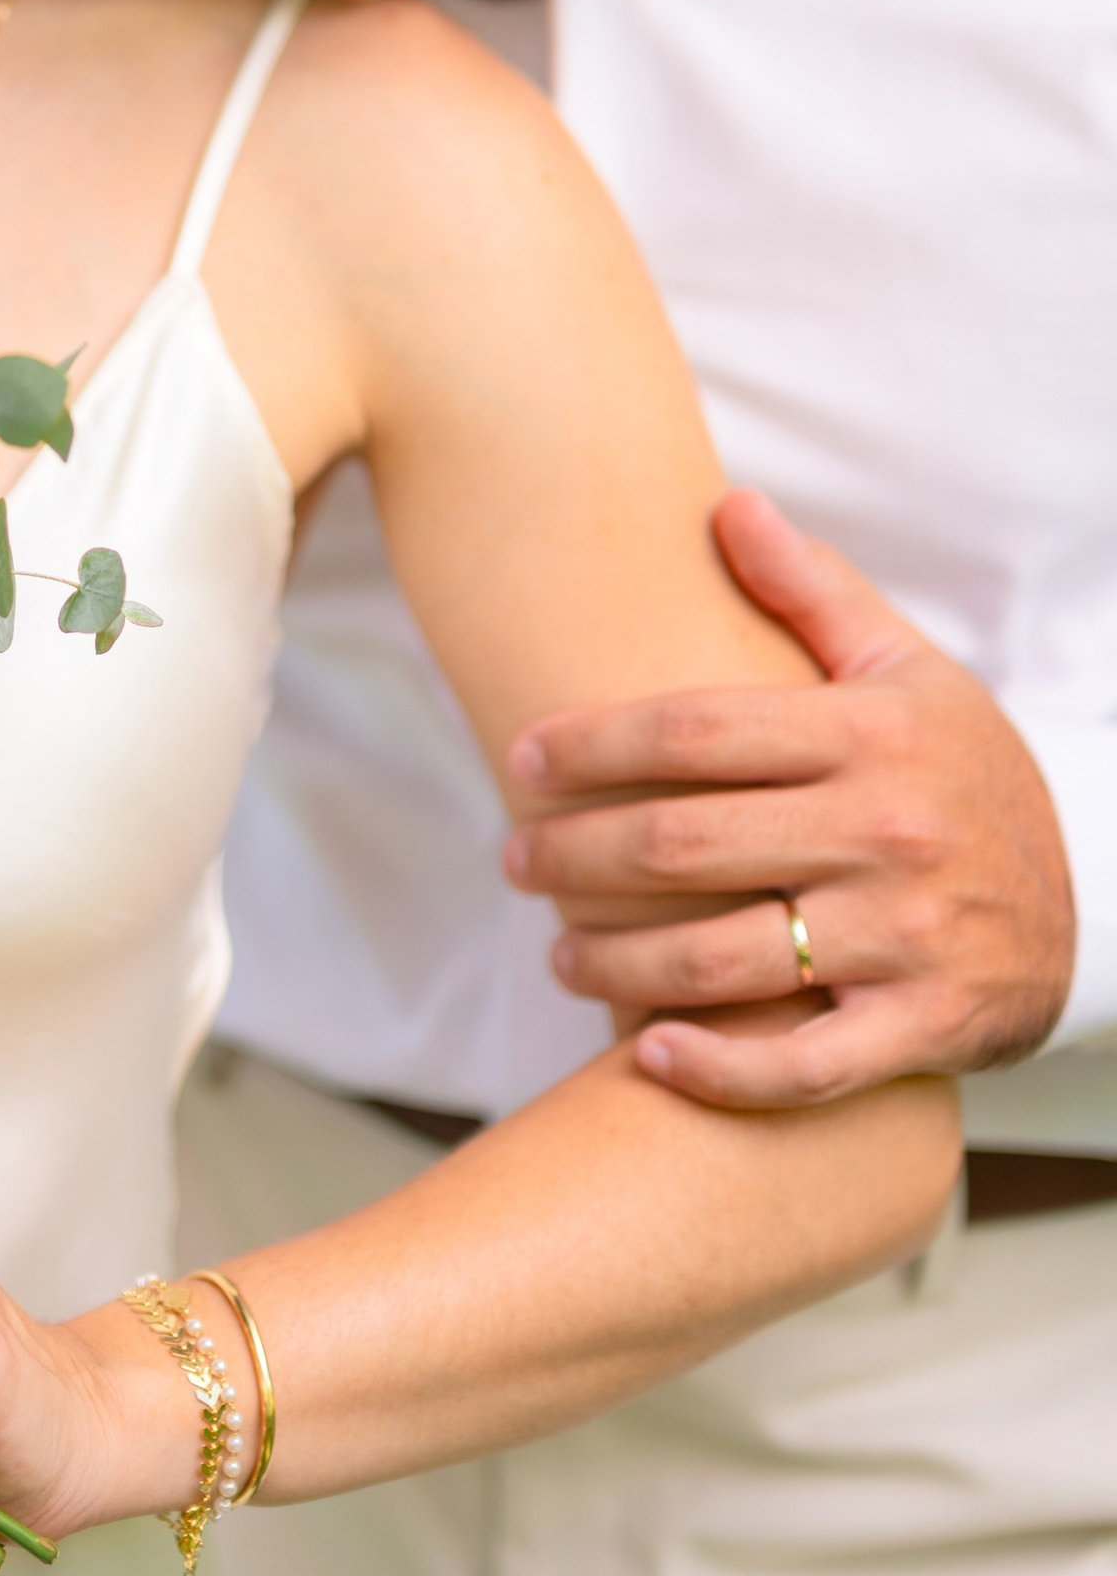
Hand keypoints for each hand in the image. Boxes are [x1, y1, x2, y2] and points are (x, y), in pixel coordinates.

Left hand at [504, 490, 1075, 1106]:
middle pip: (683, 845)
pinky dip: (715, 1070)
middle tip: (515, 859)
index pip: (695, 730)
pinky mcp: (924, 1029)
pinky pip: (801, 1066)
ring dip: (614, 963)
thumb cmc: (965, 774)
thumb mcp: (909, 670)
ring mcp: (906, 937)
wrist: (1096, 896)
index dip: (593, 743)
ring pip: (721, 958)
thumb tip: (727, 505)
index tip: (522, 755)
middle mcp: (887, 833)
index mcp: (869, 736)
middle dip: (574, 855)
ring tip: (559, 955)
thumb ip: (813, 591)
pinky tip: (645, 1054)